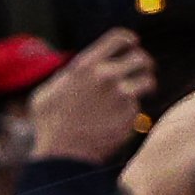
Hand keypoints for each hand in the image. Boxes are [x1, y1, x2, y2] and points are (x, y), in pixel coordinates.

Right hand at [31, 30, 156, 165]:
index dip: (129, 41)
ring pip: (148, 82)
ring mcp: (122, 95)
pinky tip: (116, 122)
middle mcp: (107, 76)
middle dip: (143, 65)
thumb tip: (72, 72)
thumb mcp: (46, 94)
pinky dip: (130, 113)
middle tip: (141, 72)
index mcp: (86, 66)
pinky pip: (138, 108)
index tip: (131, 47)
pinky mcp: (131, 114)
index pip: (120, 38)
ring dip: (144, 87)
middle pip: (141, 58)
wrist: (61, 156)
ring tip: (135, 95)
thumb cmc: (48, 126)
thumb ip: (64, 78)